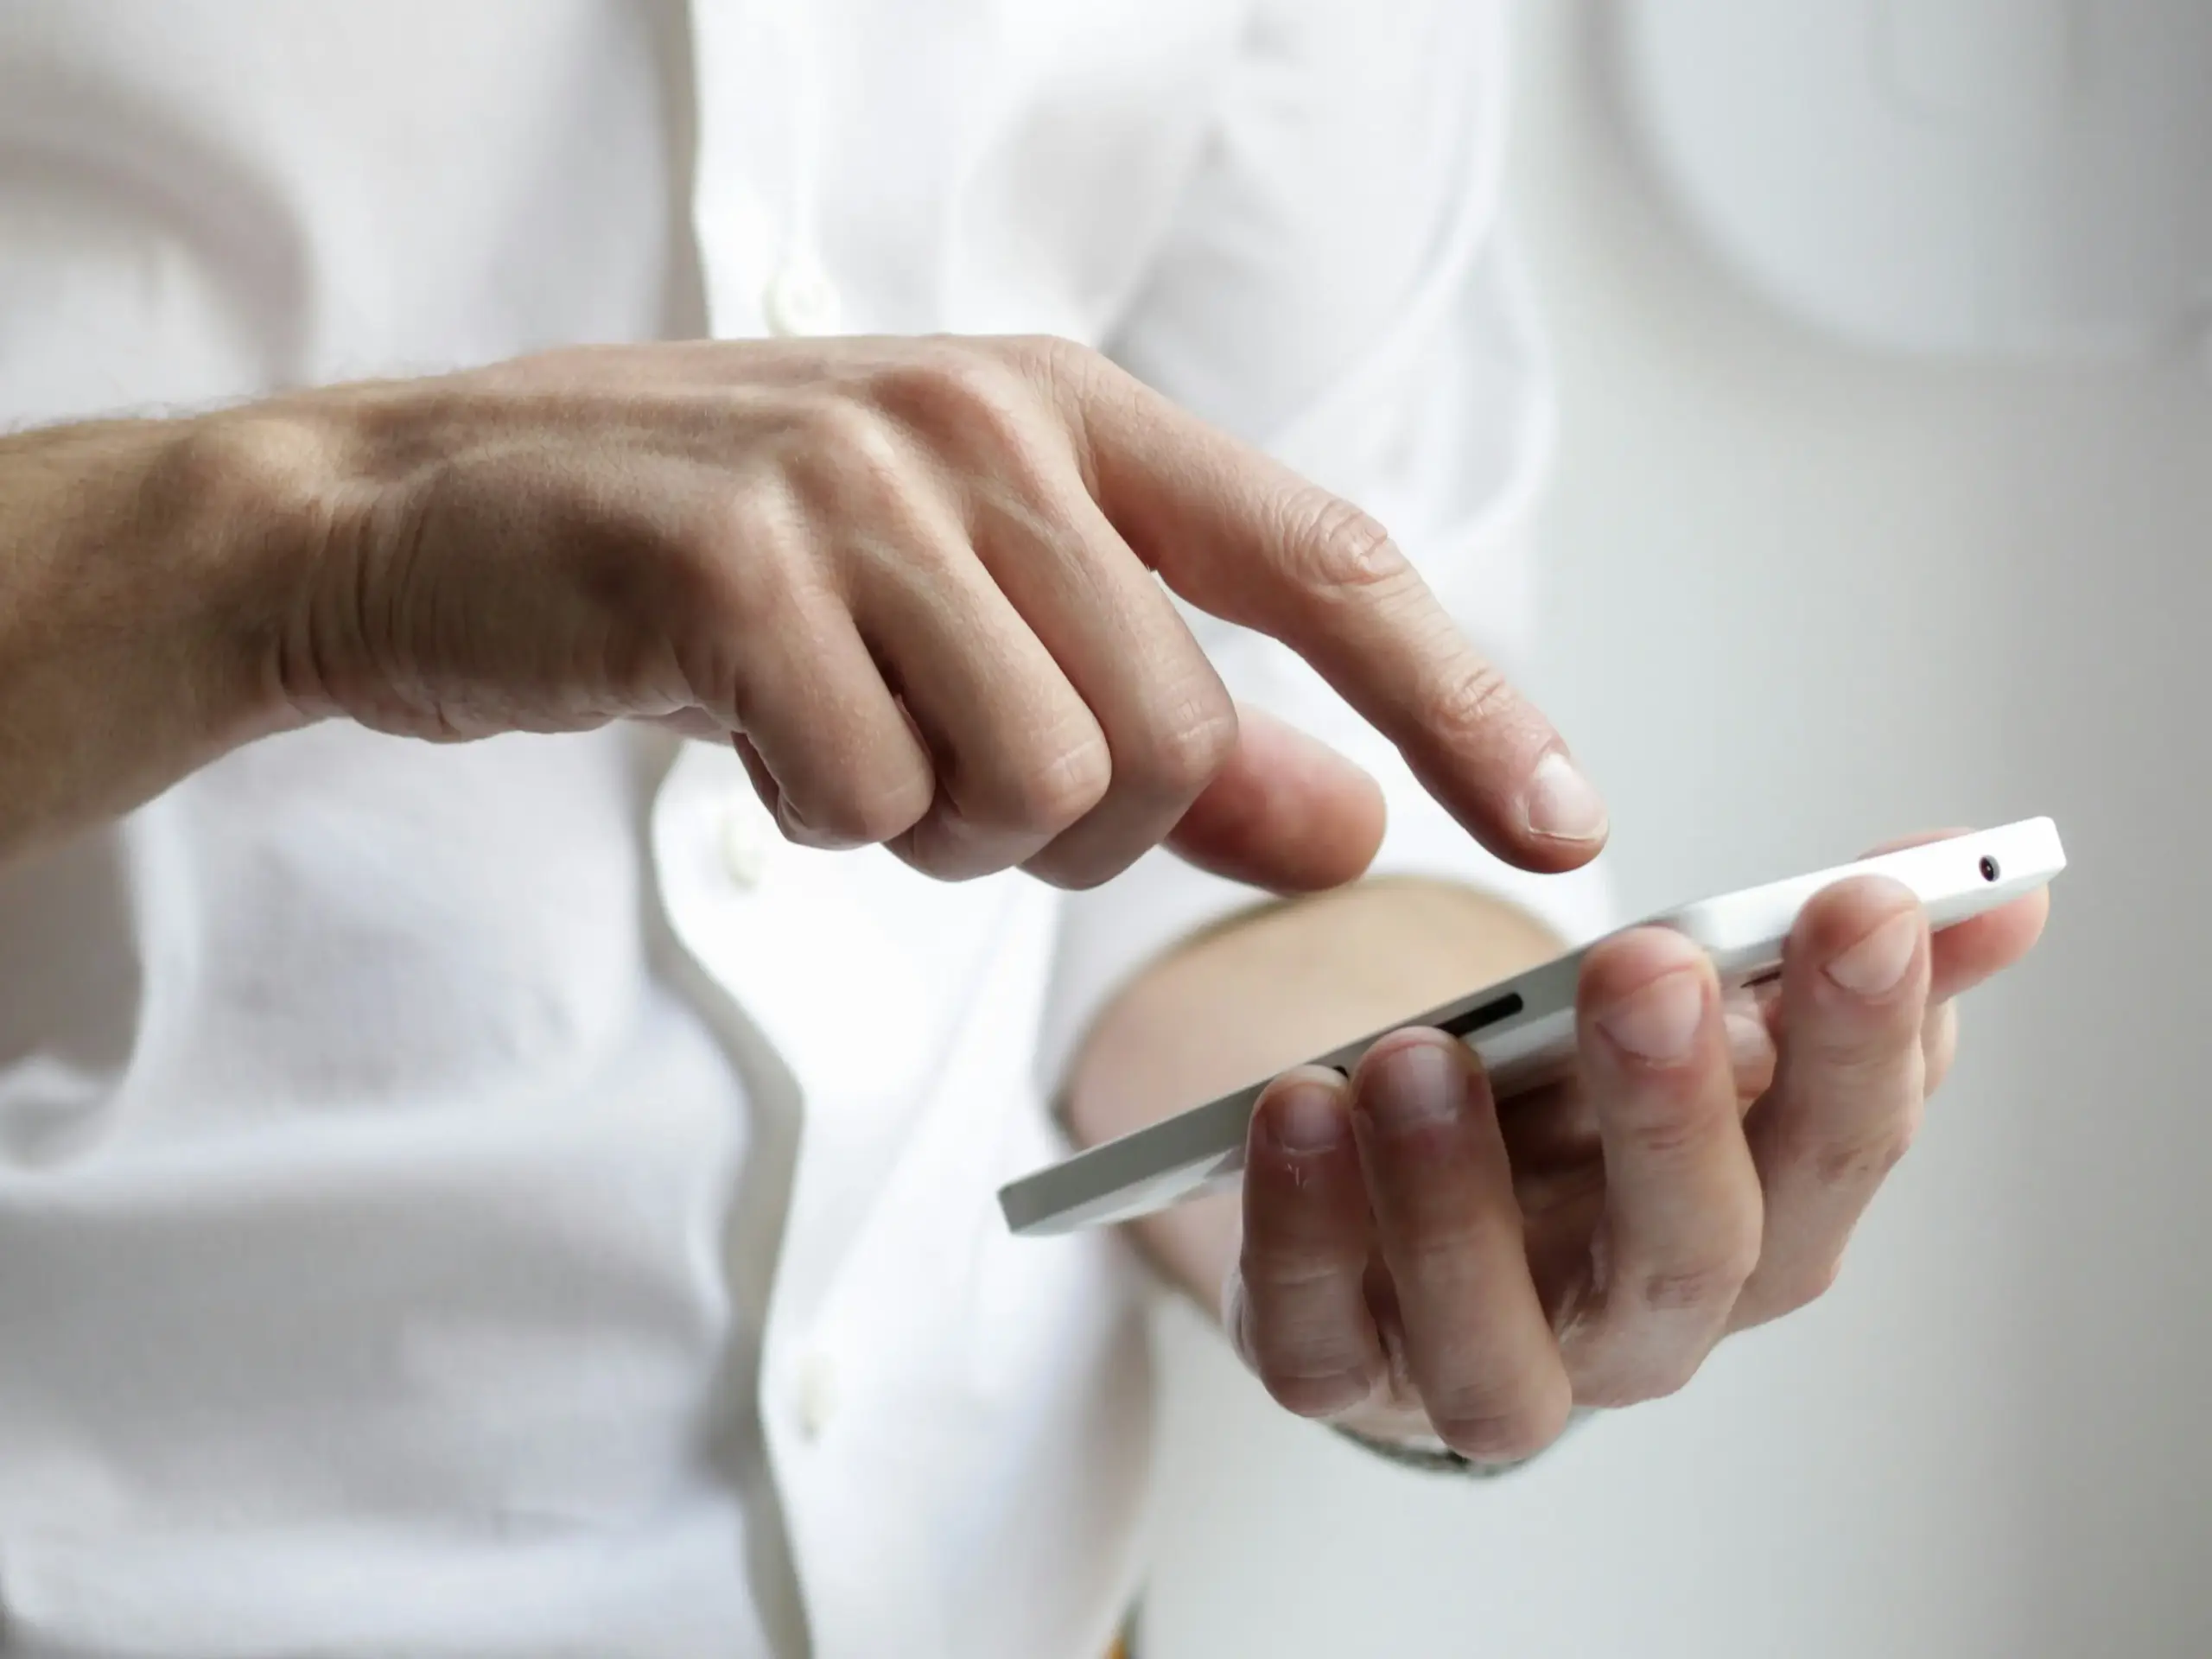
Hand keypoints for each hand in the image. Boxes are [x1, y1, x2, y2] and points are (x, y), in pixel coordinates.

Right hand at [167, 336, 1603, 889]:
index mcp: (1071, 418)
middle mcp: (988, 424)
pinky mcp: (734, 563)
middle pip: (1173, 734)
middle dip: (1074, 826)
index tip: (1565, 825)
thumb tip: (1353, 821)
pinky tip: (747, 731)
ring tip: (838, 742)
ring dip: (944, 828)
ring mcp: (860, 481)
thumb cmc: (725, 574)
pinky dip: (822, 821)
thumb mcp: (970, 627)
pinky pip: (873, 801)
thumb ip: (1178, 725)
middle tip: (940, 777)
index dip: (1462, 700)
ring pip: (1041, 777)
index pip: (1329, 564)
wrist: (431, 518)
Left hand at [1225, 839, 2049, 1460]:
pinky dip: (1300, 1237)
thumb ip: (1820, 958)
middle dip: (1676, 1112)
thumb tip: (1999, 888)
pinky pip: (1315, 1344)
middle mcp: (1636, 1324)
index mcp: (1755, 1224)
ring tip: (1418, 1056)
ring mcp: (1483, 1364)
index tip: (1863, 903)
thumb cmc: (1573, 1108)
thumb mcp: (1693, 1017)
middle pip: (1689, 1259)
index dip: (1866, 1039)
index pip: (1841, 1150)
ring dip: (1458, 1202)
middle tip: (1649, 968)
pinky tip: (1295, 1109)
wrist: (1408, 1189)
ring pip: (1497, 1351)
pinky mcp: (1340, 1369)